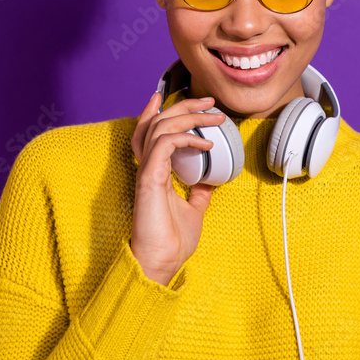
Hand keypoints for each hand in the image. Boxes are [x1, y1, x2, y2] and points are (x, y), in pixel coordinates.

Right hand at [129, 92, 225, 284]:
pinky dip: (185, 138)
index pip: (149, 133)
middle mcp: (147, 168)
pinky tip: (206, 143)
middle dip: (182, 106)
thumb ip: (199, 192)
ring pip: (159, 128)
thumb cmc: (172, 241)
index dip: (157, 112)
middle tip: (208, 101)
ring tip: (213, 116)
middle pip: (156, 123)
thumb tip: (211, 179)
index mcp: (154, 172)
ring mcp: (146, 172)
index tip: (170, 96)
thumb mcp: (193, 209)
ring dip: (188, 116)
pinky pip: (164, 146)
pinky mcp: (149, 179)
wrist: (163, 263)